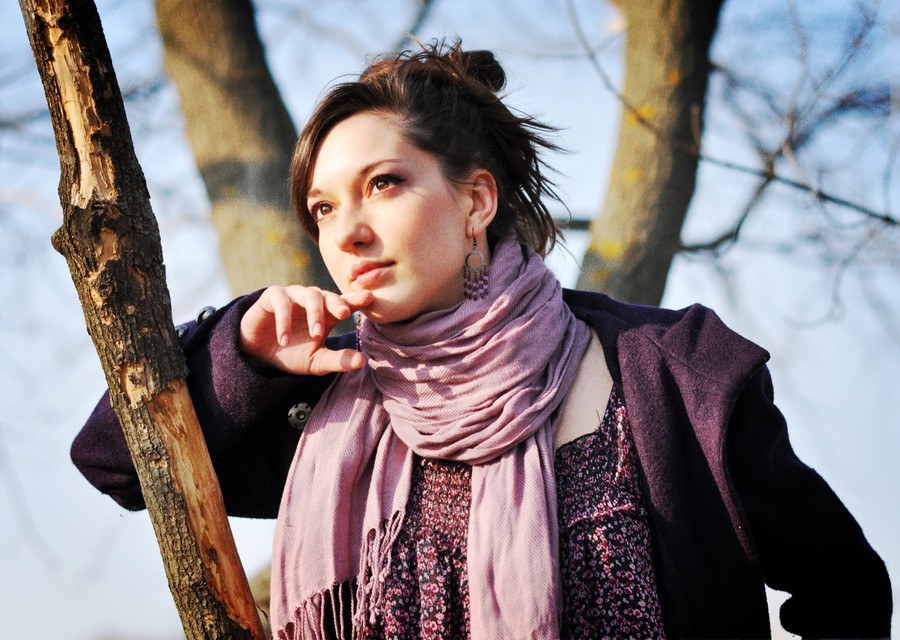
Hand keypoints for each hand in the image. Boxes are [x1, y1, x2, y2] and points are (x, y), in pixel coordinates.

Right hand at [239, 286, 373, 374]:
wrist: (259, 355)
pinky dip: (284, 321)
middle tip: (343, 314)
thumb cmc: (292, 354)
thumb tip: (362, 361)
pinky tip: (284, 340)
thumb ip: (338, 360)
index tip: (370, 297)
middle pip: (328, 295)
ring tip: (316, 336)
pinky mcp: (272, 296)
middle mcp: (312, 301)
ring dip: (314, 314)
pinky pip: (282, 303)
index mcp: (328, 314)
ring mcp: (293, 296)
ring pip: (309, 295)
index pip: (345, 303)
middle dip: (337, 303)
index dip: (357, 299)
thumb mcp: (317, 362)